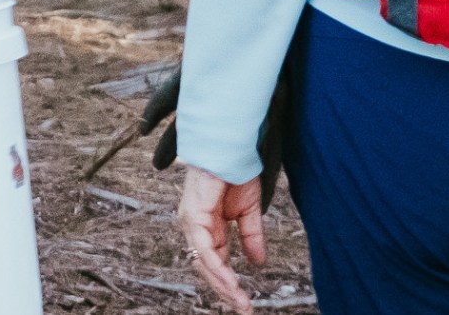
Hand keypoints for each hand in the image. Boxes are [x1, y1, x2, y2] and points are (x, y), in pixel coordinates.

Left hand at [178, 167, 265, 313]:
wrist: (231, 149)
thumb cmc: (235, 174)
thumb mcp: (248, 212)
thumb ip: (250, 237)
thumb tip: (257, 263)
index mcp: (207, 226)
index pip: (215, 261)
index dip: (229, 281)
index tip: (245, 301)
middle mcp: (195, 226)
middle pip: (206, 266)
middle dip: (225, 290)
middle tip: (243, 308)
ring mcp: (191, 221)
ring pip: (203, 262)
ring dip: (223, 284)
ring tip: (240, 302)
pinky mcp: (193, 215)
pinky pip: (204, 248)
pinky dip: (218, 267)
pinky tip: (231, 282)